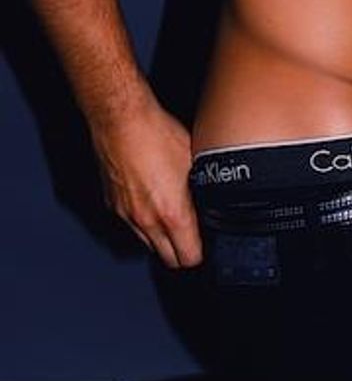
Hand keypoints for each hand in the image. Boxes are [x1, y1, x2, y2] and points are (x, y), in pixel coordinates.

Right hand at [92, 99, 202, 268]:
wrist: (121, 120)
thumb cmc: (157, 134)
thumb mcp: (195, 162)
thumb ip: (201, 191)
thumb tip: (210, 204)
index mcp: (172, 213)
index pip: (189, 258)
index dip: (202, 252)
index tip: (206, 243)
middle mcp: (147, 220)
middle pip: (168, 259)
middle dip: (182, 252)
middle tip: (192, 236)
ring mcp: (127, 215)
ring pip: (148, 244)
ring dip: (162, 238)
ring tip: (172, 216)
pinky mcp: (113, 205)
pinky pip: (131, 225)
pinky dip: (143, 222)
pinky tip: (152, 201)